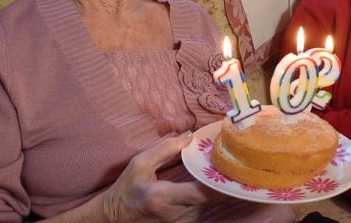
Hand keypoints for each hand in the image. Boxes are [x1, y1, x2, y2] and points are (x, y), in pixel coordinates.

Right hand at [100, 132, 220, 222]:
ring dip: (213, 187)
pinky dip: (206, 195)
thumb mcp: (140, 164)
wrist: (115, 218)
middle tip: (232, 163)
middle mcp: (177, 214)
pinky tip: (207, 184)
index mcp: (164, 198)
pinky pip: (202, 207)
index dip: (221, 183)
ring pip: (208, 202)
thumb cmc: (127, 189)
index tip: (235, 169)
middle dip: (222, 181)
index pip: (202, 193)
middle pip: (211, 197)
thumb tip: (190, 135)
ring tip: (220, 170)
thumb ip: (165, 148)